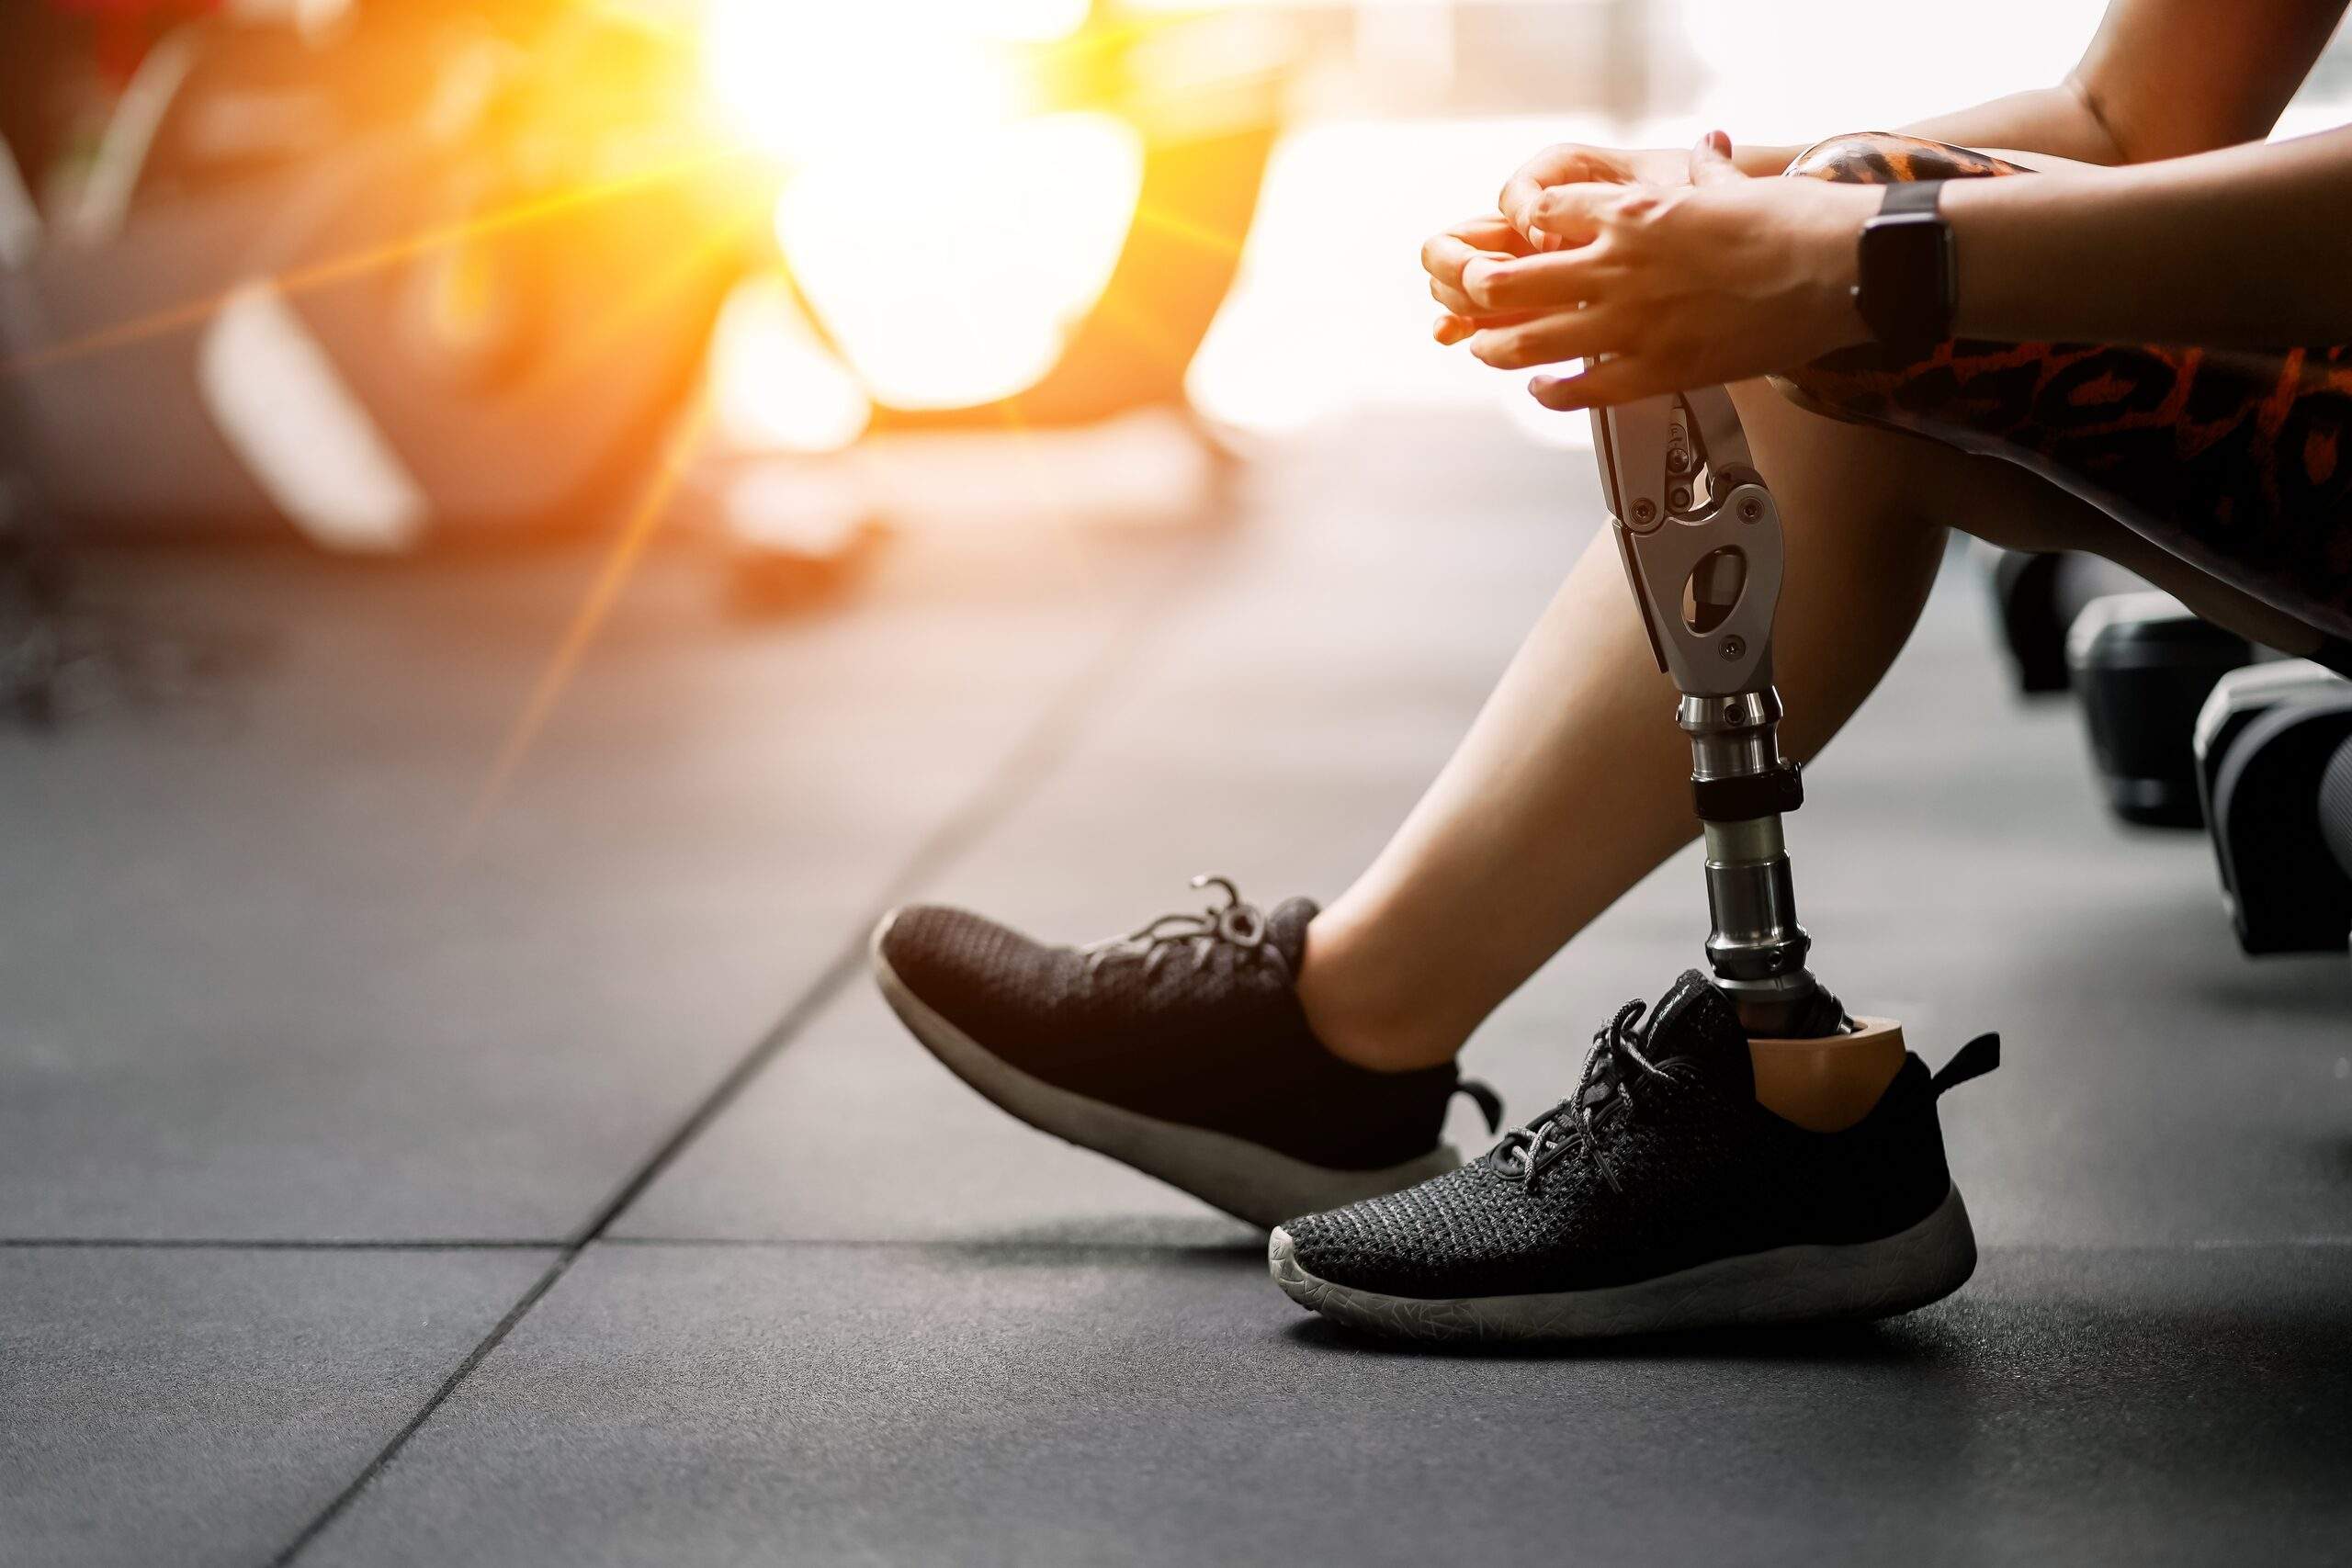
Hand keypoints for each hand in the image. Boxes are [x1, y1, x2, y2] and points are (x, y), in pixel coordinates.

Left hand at [1437, 134, 1880, 408]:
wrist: (1842, 269)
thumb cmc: (1797, 225)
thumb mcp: (1734, 185)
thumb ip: (1707, 171)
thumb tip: (1709, 147)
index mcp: (1633, 212)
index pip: (1541, 213)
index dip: (1520, 230)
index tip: (1516, 241)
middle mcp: (1619, 265)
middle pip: (1510, 279)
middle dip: (1482, 292)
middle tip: (1473, 301)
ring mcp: (1632, 322)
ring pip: (1528, 339)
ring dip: (1497, 345)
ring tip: (1486, 348)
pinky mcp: (1657, 370)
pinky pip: (1580, 390)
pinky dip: (1550, 393)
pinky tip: (1542, 391)